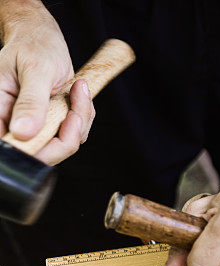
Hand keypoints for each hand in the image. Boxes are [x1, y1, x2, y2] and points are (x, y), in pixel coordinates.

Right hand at [0, 5, 94, 163]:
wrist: (40, 38)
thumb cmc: (32, 47)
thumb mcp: (34, 70)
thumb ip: (30, 102)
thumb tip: (23, 132)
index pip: (19, 148)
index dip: (46, 146)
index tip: (70, 117)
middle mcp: (14, 124)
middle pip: (46, 153)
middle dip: (72, 130)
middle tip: (78, 97)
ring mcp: (35, 126)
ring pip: (65, 142)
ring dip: (81, 117)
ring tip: (77, 88)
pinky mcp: (52, 123)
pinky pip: (75, 131)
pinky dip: (84, 113)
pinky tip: (78, 91)